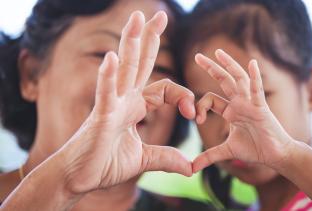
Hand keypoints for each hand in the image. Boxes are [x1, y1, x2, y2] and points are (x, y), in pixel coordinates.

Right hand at [58, 11, 194, 194]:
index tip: (193, 114)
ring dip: (130, 42)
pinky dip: (108, 76)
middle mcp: (124, 100)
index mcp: (135, 107)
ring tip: (137, 17)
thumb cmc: (105, 164)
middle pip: (140, 63)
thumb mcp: (144, 160)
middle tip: (159, 14)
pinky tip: (112, 58)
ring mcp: (111, 105)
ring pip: (124, 69)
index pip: (165, 89)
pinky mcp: (100, 117)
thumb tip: (190, 167)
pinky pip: (105, 93)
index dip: (183, 96)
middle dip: (150, 38)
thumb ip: (166, 158)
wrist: (79, 178)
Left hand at [192, 49, 294, 172]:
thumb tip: (191, 168)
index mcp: (230, 110)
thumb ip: (209, 156)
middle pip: (224, 80)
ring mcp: (250, 103)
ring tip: (218, 52)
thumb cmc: (254, 149)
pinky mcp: (261, 107)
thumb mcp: (227, 151)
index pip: (210, 99)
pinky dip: (255, 77)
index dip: (200, 106)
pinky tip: (252, 63)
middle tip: (198, 56)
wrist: (275, 155)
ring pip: (238, 79)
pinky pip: (257, 90)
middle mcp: (239, 103)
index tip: (196, 119)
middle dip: (211, 68)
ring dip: (229, 65)